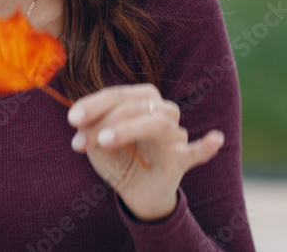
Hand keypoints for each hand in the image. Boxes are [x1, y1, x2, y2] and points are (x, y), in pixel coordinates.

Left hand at [67, 83, 224, 220]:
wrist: (136, 192)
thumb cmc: (118, 159)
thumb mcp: (97, 145)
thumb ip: (89, 130)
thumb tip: (80, 122)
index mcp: (140, 101)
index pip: (118, 94)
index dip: (94, 104)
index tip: (72, 119)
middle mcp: (160, 112)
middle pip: (136, 105)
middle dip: (106, 119)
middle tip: (83, 139)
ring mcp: (173, 136)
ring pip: (158, 122)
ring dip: (129, 128)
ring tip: (106, 141)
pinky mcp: (182, 159)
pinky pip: (197, 152)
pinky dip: (206, 146)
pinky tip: (215, 139)